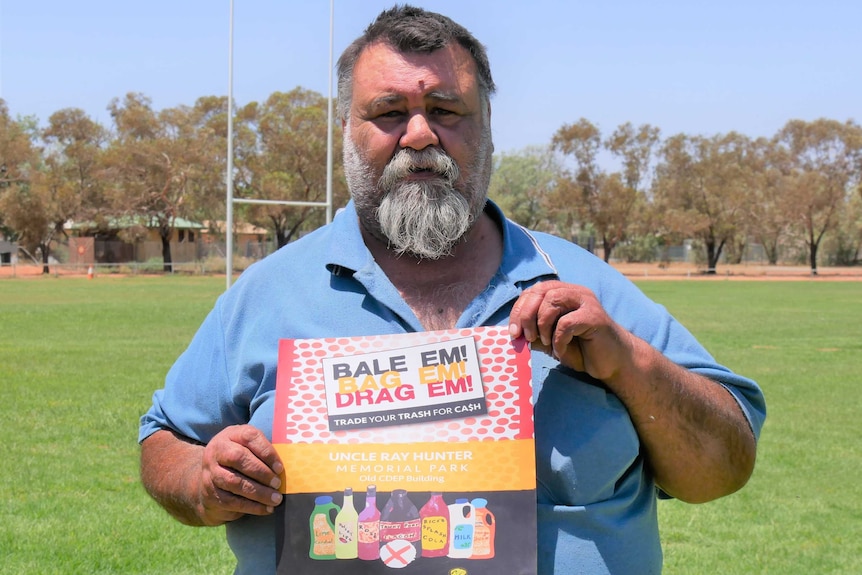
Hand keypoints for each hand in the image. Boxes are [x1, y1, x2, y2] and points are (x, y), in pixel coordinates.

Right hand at [197, 425, 284, 524]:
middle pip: (238, 458)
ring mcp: (210, 472)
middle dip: (262, 472)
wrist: (207, 480)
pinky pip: (231, 501)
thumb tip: (290, 462)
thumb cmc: (239, 460)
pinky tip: (266, 509)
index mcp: (231, 435)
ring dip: (258, 492)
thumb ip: (264, 450)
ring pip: (234, 482)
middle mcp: (217, 451)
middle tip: (278, 484)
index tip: (280, 468)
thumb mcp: (248, 447)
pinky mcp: (210, 493)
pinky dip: (251, 506)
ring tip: (276, 499)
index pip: (249, 437)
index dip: (266, 452)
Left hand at [508, 281, 632, 381]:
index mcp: (564, 293)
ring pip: (552, 301)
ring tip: (545, 343)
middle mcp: (575, 292)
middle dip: (526, 315)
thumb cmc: (582, 350)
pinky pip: (566, 323)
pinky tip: (560, 350)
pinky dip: (557, 340)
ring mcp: (587, 302)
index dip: (519, 309)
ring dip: (542, 325)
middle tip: (527, 337)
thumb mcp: (551, 341)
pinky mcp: (595, 316)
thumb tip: (514, 332)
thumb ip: (535, 334)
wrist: (612, 362)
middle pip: (540, 291)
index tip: (513, 332)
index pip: (534, 291)